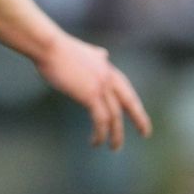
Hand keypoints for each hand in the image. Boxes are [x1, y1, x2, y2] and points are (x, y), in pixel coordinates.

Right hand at [34, 33, 151, 150]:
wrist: (48, 46)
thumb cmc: (57, 48)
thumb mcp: (82, 51)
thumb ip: (95, 54)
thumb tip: (104, 53)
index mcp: (106, 66)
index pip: (125, 89)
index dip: (133, 103)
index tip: (137, 113)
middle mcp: (108, 76)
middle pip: (129, 102)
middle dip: (139, 119)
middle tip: (145, 133)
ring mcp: (101, 86)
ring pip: (115, 116)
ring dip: (116, 134)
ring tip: (114, 147)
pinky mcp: (90, 95)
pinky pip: (101, 120)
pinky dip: (100, 133)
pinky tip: (96, 142)